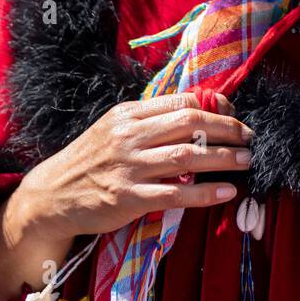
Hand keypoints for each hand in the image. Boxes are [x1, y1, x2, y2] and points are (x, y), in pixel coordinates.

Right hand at [7, 92, 251, 249]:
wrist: (50, 196)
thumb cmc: (89, 161)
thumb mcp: (113, 129)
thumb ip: (148, 121)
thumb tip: (195, 112)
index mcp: (128, 114)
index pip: (180, 102)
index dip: (214, 108)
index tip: (234, 116)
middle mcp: (129, 136)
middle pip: (189, 124)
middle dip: (226, 129)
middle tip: (249, 137)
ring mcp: (128, 167)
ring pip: (187, 157)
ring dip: (223, 158)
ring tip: (246, 161)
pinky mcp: (127, 199)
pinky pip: (175, 195)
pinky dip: (205, 193)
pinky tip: (226, 192)